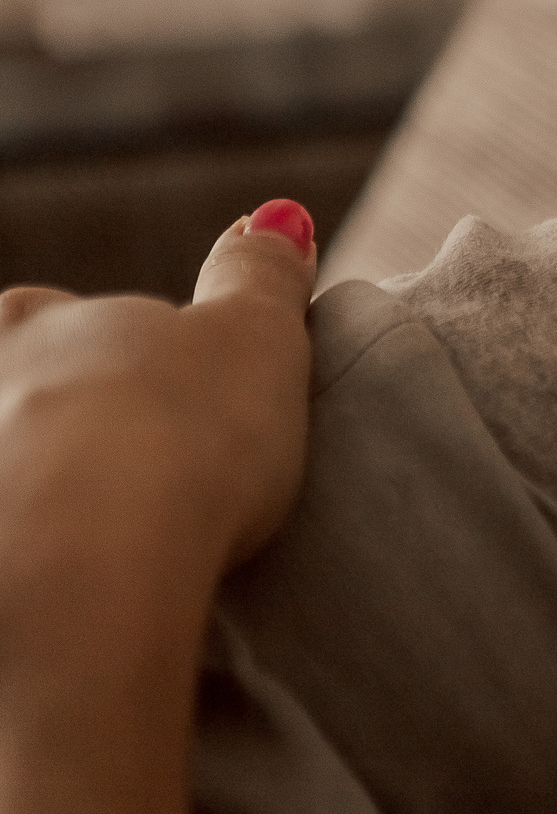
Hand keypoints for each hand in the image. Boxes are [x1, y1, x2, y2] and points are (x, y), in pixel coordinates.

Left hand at [0, 201, 318, 813]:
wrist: (86, 560)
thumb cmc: (181, 432)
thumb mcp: (254, 335)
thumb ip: (260, 275)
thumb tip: (274, 216)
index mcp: (42, 324)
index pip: (53, 315)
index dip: (104, 345)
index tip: (157, 387)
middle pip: (15, 391)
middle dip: (57, 418)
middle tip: (130, 467)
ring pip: (13, 461)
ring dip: (48, 489)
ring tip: (111, 546)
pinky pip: (19, 550)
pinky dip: (38, 559)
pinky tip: (79, 596)